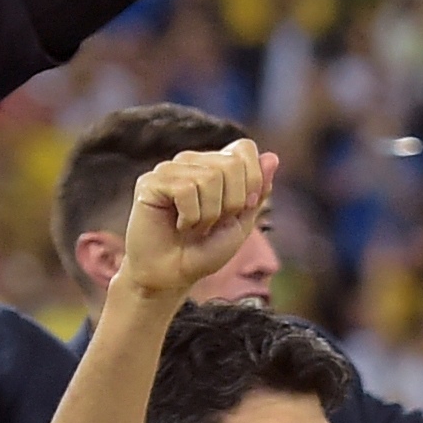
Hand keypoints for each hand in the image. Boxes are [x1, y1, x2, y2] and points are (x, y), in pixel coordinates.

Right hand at [119, 140, 274, 303]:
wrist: (174, 274)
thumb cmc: (206, 249)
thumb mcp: (243, 220)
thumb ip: (258, 189)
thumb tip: (273, 156)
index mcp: (215, 165)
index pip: (244, 148)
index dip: (252, 180)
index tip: (242, 209)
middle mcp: (192, 161)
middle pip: (231, 164)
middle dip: (232, 202)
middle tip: (214, 222)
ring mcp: (169, 169)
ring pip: (209, 177)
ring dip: (210, 214)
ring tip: (195, 226)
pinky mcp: (150, 182)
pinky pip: (185, 189)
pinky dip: (191, 216)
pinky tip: (179, 225)